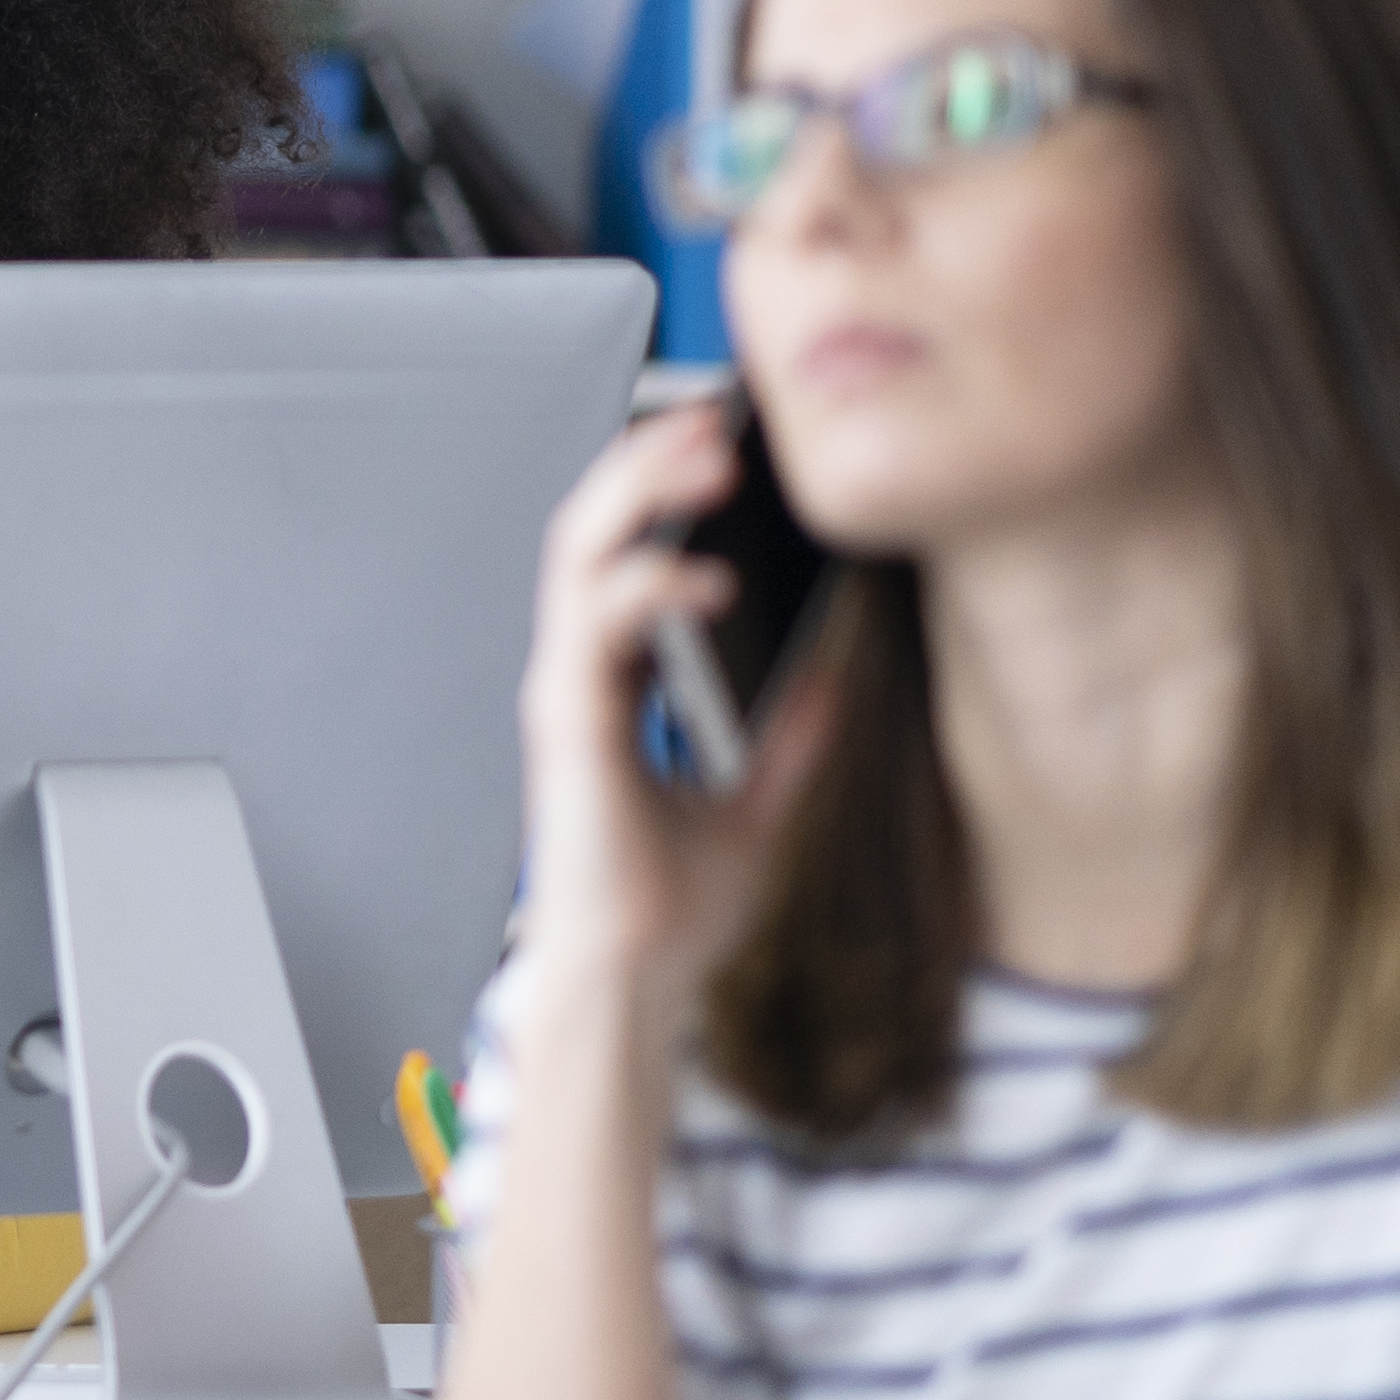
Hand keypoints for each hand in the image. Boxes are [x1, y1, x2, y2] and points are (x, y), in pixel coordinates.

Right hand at [513, 400, 836, 1040]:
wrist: (635, 982)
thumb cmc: (668, 908)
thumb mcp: (756, 804)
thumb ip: (787, 738)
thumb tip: (831, 675)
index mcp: (613, 685)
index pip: (623, 553)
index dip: (664, 487)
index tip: (729, 441)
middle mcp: (580, 676)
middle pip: (591, 528)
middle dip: (648, 460)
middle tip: (719, 418)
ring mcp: (568, 694)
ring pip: (577, 552)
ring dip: (639, 491)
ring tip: (706, 456)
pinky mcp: (570, 726)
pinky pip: (594, 627)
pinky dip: (647, 585)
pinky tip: (707, 574)